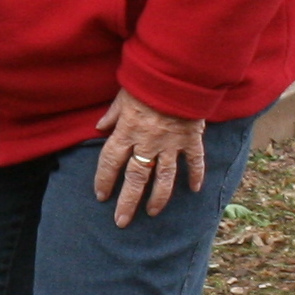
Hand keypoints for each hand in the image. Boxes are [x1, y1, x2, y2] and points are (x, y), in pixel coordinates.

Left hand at [92, 91, 205, 226]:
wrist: (179, 73)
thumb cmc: (147, 82)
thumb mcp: (123, 94)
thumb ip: (112, 114)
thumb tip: (99, 127)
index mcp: (127, 130)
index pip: (111, 161)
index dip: (104, 180)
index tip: (101, 196)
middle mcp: (147, 142)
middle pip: (135, 178)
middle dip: (127, 201)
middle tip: (121, 221)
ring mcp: (171, 143)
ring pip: (163, 177)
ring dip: (158, 197)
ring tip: (151, 213)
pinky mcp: (191, 139)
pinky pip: (194, 161)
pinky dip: (196, 175)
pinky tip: (194, 190)